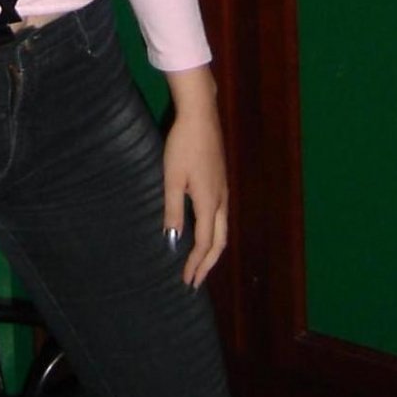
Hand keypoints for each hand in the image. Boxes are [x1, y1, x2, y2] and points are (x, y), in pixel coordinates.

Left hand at [162, 67, 228, 289]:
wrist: (201, 115)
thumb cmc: (182, 145)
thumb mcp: (172, 178)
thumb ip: (173, 210)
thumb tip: (173, 240)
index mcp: (208, 202)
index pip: (205, 243)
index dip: (196, 263)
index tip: (186, 281)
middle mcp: (221, 200)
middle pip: (219, 241)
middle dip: (208, 264)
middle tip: (196, 281)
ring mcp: (224, 190)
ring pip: (223, 229)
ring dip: (213, 250)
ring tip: (201, 263)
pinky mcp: (221, 181)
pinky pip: (221, 217)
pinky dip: (214, 233)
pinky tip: (205, 232)